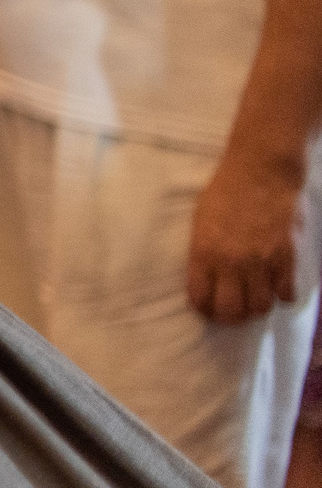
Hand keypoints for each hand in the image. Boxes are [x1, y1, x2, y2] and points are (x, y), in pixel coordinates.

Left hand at [187, 151, 307, 322]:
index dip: (204, 309)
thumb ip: (202, 250)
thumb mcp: (200, 219)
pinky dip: (282, 295)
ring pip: (260, 307)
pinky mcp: (287, 256)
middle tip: (234, 311)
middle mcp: (231, 262)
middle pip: (231, 311)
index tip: (209, 308)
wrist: (262, 170)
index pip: (200, 298)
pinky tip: (278, 286)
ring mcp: (261, 261)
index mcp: (204, 252)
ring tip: (256, 299)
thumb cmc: (226, 190)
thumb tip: (203, 276)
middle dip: (231, 317)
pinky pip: (286, 293)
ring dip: (257, 308)